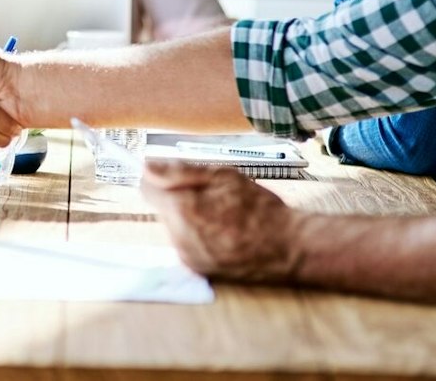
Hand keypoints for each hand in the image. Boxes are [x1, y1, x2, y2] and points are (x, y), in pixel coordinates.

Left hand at [140, 159, 304, 283]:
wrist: (289, 248)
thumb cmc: (260, 208)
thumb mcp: (223, 177)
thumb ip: (180, 172)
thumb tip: (146, 167)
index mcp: (183, 210)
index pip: (147, 189)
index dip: (160, 179)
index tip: (174, 176)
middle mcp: (179, 237)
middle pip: (161, 208)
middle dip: (177, 199)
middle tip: (210, 196)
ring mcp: (187, 257)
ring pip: (172, 226)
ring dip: (187, 218)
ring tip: (220, 216)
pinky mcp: (197, 269)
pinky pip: (185, 244)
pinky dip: (196, 236)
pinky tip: (222, 232)